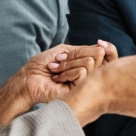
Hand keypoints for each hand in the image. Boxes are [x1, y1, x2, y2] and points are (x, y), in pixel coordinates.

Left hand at [0, 43, 116, 125]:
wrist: (27, 80)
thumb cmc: (42, 65)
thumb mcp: (65, 51)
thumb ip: (84, 49)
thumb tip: (102, 48)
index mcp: (88, 66)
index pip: (107, 54)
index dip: (106, 47)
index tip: (99, 42)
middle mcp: (89, 75)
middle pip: (99, 55)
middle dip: (76, 54)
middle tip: (59, 60)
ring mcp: (84, 84)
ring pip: (90, 63)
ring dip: (68, 63)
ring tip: (56, 70)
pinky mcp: (78, 92)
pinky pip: (82, 72)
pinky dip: (67, 71)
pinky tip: (57, 79)